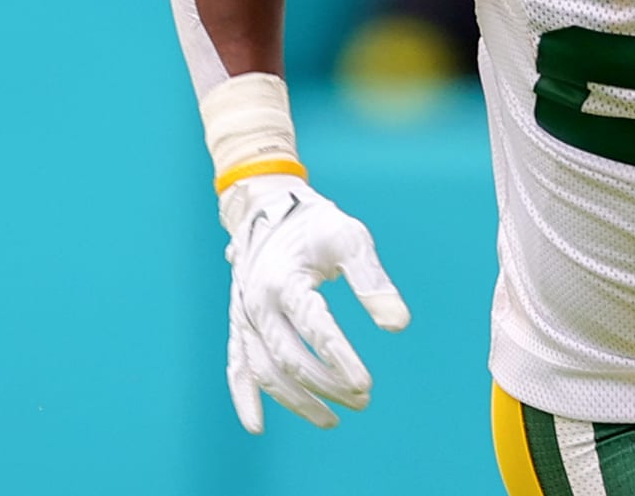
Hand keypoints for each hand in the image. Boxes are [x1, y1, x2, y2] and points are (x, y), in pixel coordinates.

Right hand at [220, 173, 410, 431]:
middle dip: (327, 385)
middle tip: (364, 400)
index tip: (366, 384)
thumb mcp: (351, 239)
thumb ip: (373, 282)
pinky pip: (236, 366)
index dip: (341, 360)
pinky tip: (258, 425)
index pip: (316, 330)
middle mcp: (258, 303)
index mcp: (286, 280)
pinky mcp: (238, 324)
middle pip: (291, 358)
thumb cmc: (316, 225)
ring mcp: (244, 317)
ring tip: (332, 420)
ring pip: (265, 371)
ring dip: (297, 401)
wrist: (268, 207)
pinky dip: (244, 397)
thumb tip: (398, 325)